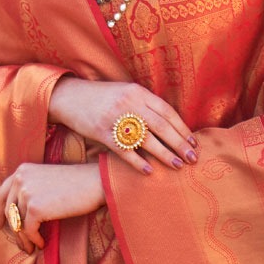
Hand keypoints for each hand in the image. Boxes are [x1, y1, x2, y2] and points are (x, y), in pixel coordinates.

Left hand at [0, 162, 105, 253]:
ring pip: (18, 224)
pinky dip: (35, 240)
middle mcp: (20, 179)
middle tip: (20, 244)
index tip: (0, 225)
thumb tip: (19, 214)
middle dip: (12, 231)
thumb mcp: (47, 179)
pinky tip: (43, 243)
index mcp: (22, 170)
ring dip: (24, 239)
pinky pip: (29, 230)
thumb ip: (31, 189)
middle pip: (8, 211)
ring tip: (32, 248)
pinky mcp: (35, 208)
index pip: (1, 193)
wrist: (96, 182)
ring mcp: (26, 193)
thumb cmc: (77, 183)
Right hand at [48, 78, 196, 174]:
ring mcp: (115, 117)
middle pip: (161, 126)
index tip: (194, 143)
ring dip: (164, 154)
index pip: (167, 111)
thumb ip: (145, 104)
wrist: (69, 96)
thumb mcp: (125, 93)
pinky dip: (138, 162)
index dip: (182, 128)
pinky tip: (149, 171)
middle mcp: (129, 103)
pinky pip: (124, 150)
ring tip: (177, 166)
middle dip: (179, 144)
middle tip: (193, 158)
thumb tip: (170, 123)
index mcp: (138, 92)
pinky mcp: (101, 132)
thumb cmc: (102, 97)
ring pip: (146, 139)